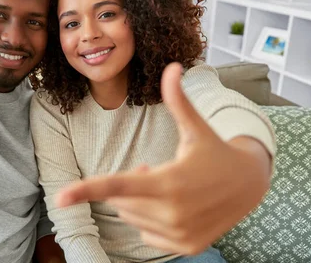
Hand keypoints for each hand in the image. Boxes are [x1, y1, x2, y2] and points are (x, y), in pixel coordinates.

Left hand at [55, 63, 271, 254]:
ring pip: (132, 217)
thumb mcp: (196, 127)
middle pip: (121, 201)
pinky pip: (147, 234)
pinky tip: (175, 208)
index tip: (59, 198)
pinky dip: (152, 220)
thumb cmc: (215, 151)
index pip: (118, 185)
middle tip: (154, 170)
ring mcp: (179, 234)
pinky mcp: (187, 247)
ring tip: (166, 187)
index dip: (86, 190)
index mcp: (169, 182)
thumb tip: (172, 66)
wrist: (250, 185)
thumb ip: (178, 100)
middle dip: (130, 185)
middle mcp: (172, 213)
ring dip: (139, 202)